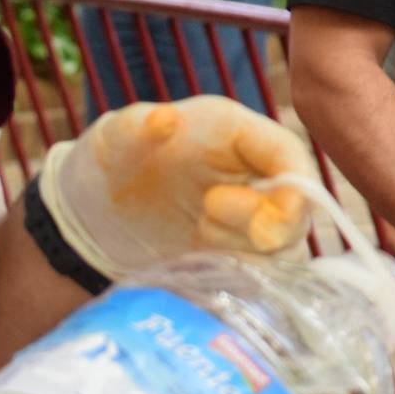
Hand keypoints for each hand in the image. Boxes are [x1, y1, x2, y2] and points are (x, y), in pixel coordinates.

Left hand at [43, 95, 318, 281]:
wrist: (96, 210)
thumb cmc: (114, 159)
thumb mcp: (116, 136)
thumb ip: (138, 126)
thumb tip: (163, 119)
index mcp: (239, 136)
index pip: (291, 156)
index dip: (296, 187)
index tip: (271, 216)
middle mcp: (256, 176)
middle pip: (299, 206)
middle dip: (265, 223)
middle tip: (206, 216)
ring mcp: (252, 217)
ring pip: (285, 244)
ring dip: (247, 251)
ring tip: (198, 238)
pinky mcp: (239, 254)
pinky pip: (263, 271)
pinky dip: (241, 274)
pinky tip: (201, 264)